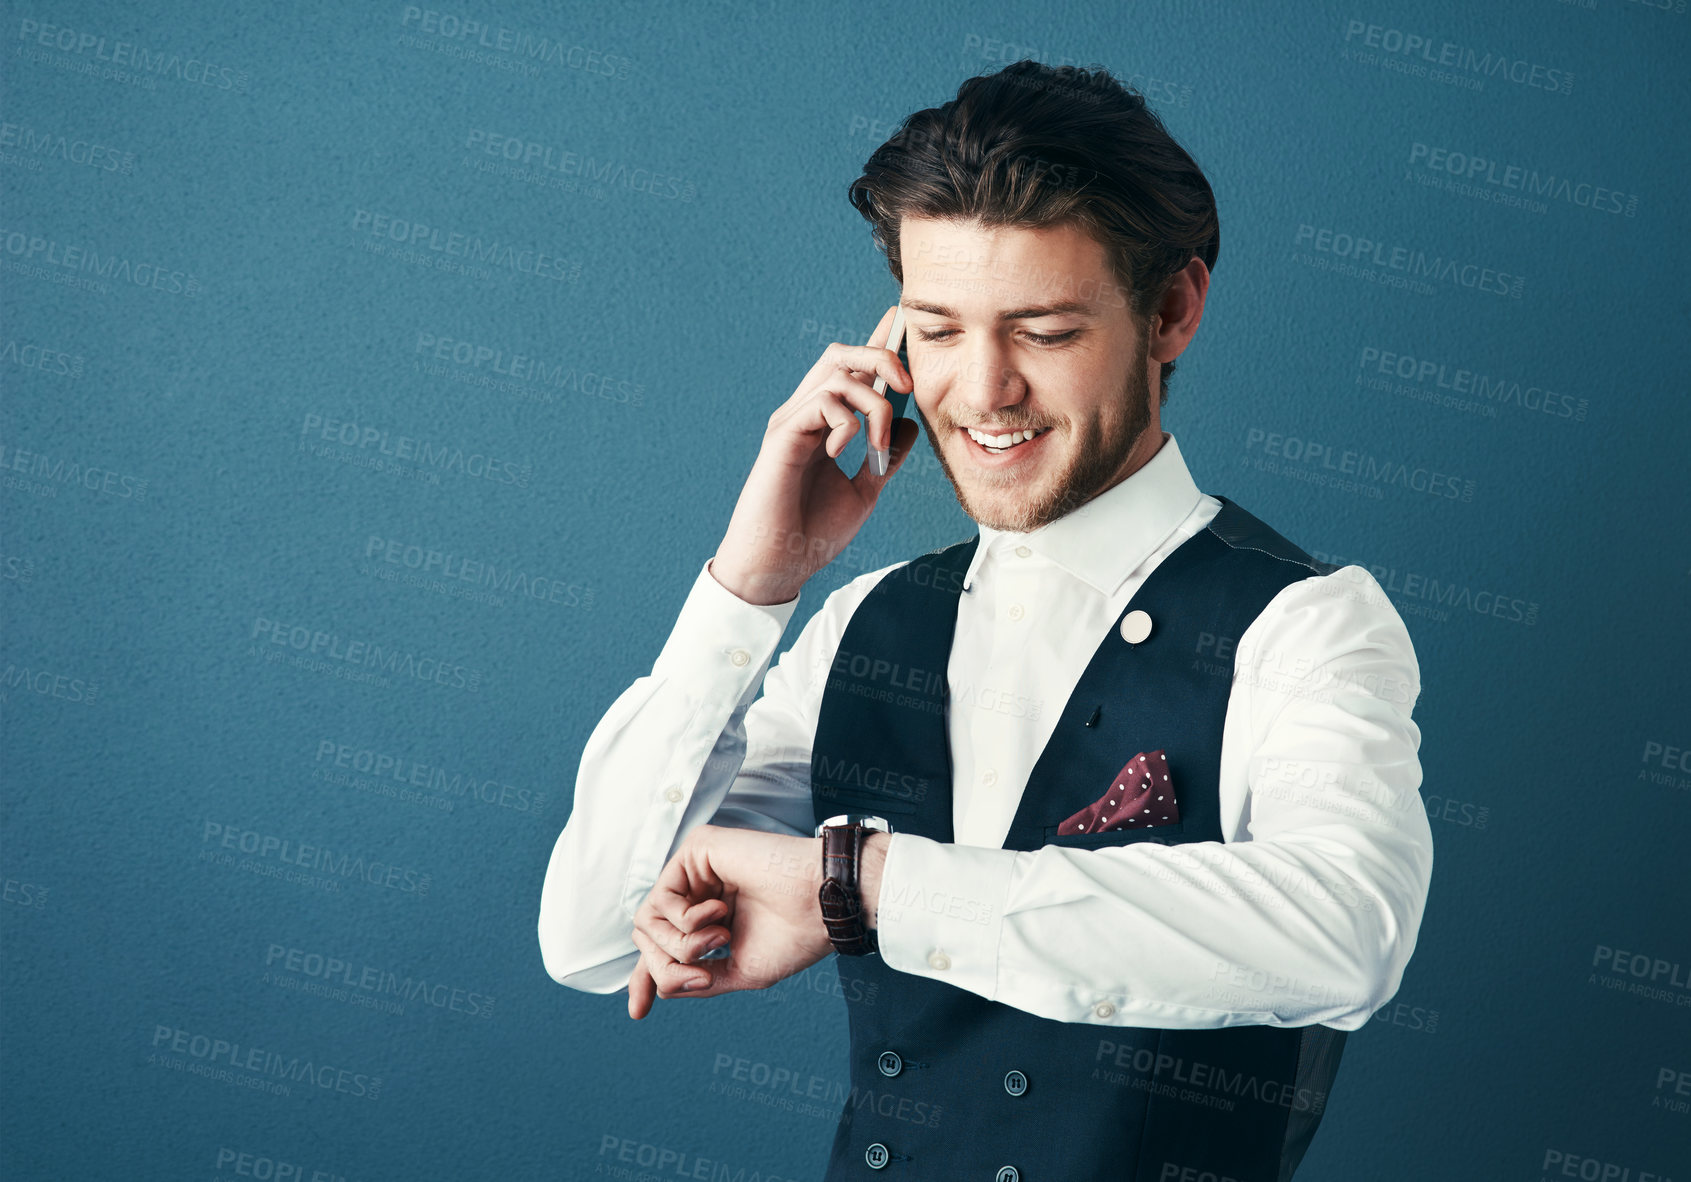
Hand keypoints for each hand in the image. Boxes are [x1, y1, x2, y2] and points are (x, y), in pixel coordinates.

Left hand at [627, 824, 834, 1019]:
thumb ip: (697, 979)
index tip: (638, 1012)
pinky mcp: (696, 850)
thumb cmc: (794, 936)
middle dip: (666, 965)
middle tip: (701, 975)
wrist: (820, 905)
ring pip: (648, 920)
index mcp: (711, 917)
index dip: (647, 977)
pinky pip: (662, 896)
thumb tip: (659, 990)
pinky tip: (718, 913)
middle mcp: (699, 891)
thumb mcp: (738, 971)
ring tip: (719, 940)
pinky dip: (685, 920)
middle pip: (648, 935)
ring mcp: (696, 869)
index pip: (664, 946)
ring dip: (679, 944)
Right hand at [710, 304, 921, 605]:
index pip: (851, 370)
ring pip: (838, 373)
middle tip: (908, 384)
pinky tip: (843, 452)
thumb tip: (912, 425)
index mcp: (823, 424)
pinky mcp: (782, 435)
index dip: (876, 341)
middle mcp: (805, 413)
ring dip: (874, 402)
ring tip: (877, 442)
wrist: (780, 563)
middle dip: (880, 354)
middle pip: (841, 353)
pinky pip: (824, 402)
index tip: (899, 317)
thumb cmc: (812, 532)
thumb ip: (886, 457)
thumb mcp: (865, 491)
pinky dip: (847, 423)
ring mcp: (791, 421)